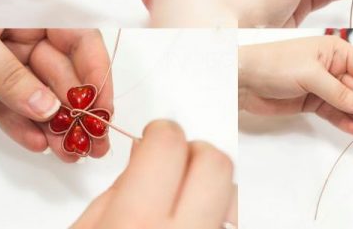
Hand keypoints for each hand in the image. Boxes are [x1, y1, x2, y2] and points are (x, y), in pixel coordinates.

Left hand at [0, 29, 112, 161]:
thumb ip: (8, 73)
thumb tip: (49, 108)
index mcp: (23, 6)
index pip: (75, 37)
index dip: (94, 69)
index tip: (101, 104)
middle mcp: (19, 32)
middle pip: (62, 72)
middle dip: (79, 108)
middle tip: (93, 141)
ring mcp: (2, 60)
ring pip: (40, 95)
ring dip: (56, 124)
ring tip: (70, 153)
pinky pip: (9, 108)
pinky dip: (22, 127)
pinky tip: (37, 144)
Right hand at [72, 120, 236, 228]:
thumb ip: (119, 189)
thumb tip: (144, 150)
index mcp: (136, 222)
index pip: (169, 145)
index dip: (162, 132)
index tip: (156, 137)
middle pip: (215, 163)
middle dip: (196, 152)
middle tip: (175, 162)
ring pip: (233, 194)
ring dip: (211, 184)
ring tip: (183, 198)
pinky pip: (230, 219)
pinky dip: (216, 210)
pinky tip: (192, 218)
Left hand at [238, 36, 352, 133]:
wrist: (241, 80)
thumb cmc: (273, 64)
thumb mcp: (310, 75)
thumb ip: (339, 92)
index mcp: (334, 49)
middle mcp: (331, 66)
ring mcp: (321, 85)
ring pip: (349, 103)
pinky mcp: (311, 101)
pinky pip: (334, 112)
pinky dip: (344, 121)